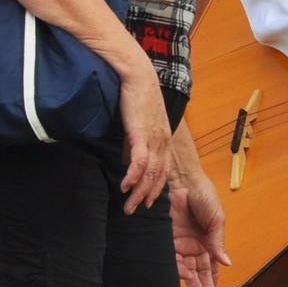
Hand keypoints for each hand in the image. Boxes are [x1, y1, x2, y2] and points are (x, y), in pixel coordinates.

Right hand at [115, 66, 172, 214]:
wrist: (138, 76)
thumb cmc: (137, 98)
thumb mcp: (138, 125)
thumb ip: (134, 144)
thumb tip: (128, 161)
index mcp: (163, 140)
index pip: (162, 171)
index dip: (155, 188)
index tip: (146, 202)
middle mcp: (163, 142)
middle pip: (157, 177)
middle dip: (145, 197)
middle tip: (135, 211)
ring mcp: (154, 139)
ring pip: (149, 174)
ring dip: (138, 192)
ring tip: (128, 206)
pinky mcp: (142, 134)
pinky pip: (139, 161)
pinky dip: (132, 176)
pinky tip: (124, 186)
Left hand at [171, 161, 230, 286]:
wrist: (183, 180)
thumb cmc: (203, 196)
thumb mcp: (217, 220)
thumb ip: (218, 243)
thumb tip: (227, 263)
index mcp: (207, 241)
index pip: (210, 266)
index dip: (212, 280)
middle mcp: (192, 245)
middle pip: (197, 271)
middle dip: (202, 286)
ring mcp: (179, 243)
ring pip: (185, 268)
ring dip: (191, 283)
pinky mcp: (166, 239)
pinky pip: (171, 258)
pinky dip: (178, 269)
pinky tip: (186, 278)